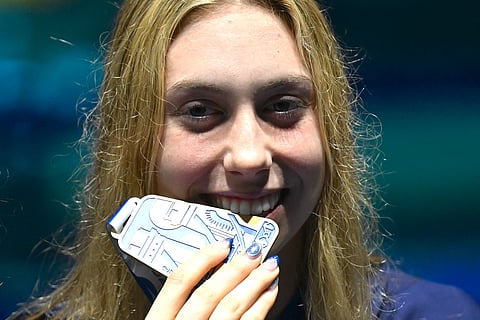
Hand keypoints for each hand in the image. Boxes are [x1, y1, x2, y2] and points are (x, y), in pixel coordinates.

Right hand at [145, 240, 279, 319]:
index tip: (221, 244)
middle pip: (208, 294)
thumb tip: (207, 274)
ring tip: (269, 267)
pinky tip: (269, 295)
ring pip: (232, 309)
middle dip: (235, 269)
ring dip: (254, 284)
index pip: (176, 284)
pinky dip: (261, 307)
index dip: (201, 259)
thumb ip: (177, 310)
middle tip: (254, 251)